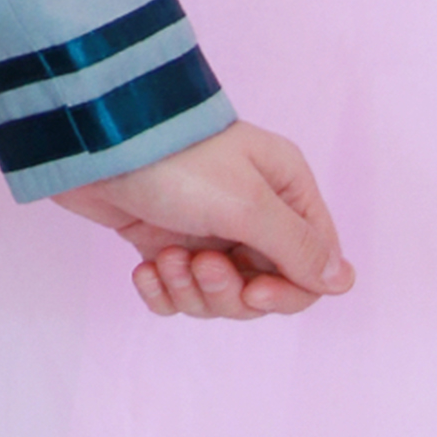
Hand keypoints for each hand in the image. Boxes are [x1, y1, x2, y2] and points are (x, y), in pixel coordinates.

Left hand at [55, 120, 352, 320]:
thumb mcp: (246, 204)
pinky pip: (178, 292)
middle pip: (264, 289)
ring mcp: (207, 227)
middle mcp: (252, 211)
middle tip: (199, 264)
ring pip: (220, 295)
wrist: (94, 141)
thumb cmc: (177, 161)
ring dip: (191, 289)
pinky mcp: (164, 240)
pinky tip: (144, 269)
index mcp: (285, 191)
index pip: (313, 267)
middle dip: (228, 292)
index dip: (287, 292)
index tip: (253, 291)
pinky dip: (162, 290)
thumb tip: (342, 281)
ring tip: (166, 258)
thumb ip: (297, 247)